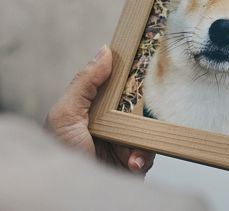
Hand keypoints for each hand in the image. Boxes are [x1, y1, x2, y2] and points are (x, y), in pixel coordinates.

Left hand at [45, 45, 154, 174]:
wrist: (71, 195)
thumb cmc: (60, 155)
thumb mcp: (65, 114)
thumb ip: (84, 82)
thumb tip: (105, 51)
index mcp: (94, 108)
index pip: (119, 85)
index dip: (133, 75)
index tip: (148, 62)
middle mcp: (110, 124)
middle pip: (139, 105)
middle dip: (144, 108)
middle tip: (143, 111)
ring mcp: (123, 143)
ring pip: (149, 128)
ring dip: (143, 138)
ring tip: (131, 149)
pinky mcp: (133, 162)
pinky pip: (150, 152)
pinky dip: (144, 157)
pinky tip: (131, 162)